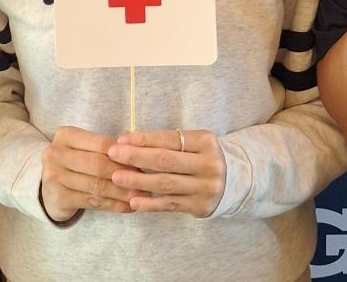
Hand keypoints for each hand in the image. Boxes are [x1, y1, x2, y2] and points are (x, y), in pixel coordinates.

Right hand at [40, 126, 138, 221]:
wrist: (48, 187)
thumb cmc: (74, 164)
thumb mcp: (84, 149)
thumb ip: (106, 149)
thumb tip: (138, 154)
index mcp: (65, 135)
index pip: (101, 144)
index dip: (123, 154)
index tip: (141, 163)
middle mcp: (55, 154)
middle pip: (98, 165)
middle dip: (124, 174)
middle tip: (144, 182)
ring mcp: (54, 177)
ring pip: (97, 185)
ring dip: (122, 192)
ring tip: (140, 196)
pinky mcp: (58, 198)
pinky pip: (93, 201)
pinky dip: (113, 205)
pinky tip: (127, 206)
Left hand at [108, 128, 225, 217]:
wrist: (232, 181)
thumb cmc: (201, 157)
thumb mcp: (193, 143)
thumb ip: (165, 142)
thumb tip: (127, 141)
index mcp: (205, 142)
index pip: (170, 139)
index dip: (144, 139)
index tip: (121, 139)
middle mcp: (208, 164)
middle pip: (166, 160)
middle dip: (137, 157)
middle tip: (113, 154)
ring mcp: (205, 187)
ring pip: (166, 184)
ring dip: (138, 180)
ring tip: (117, 177)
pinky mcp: (199, 206)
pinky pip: (170, 204)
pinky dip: (150, 203)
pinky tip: (133, 201)